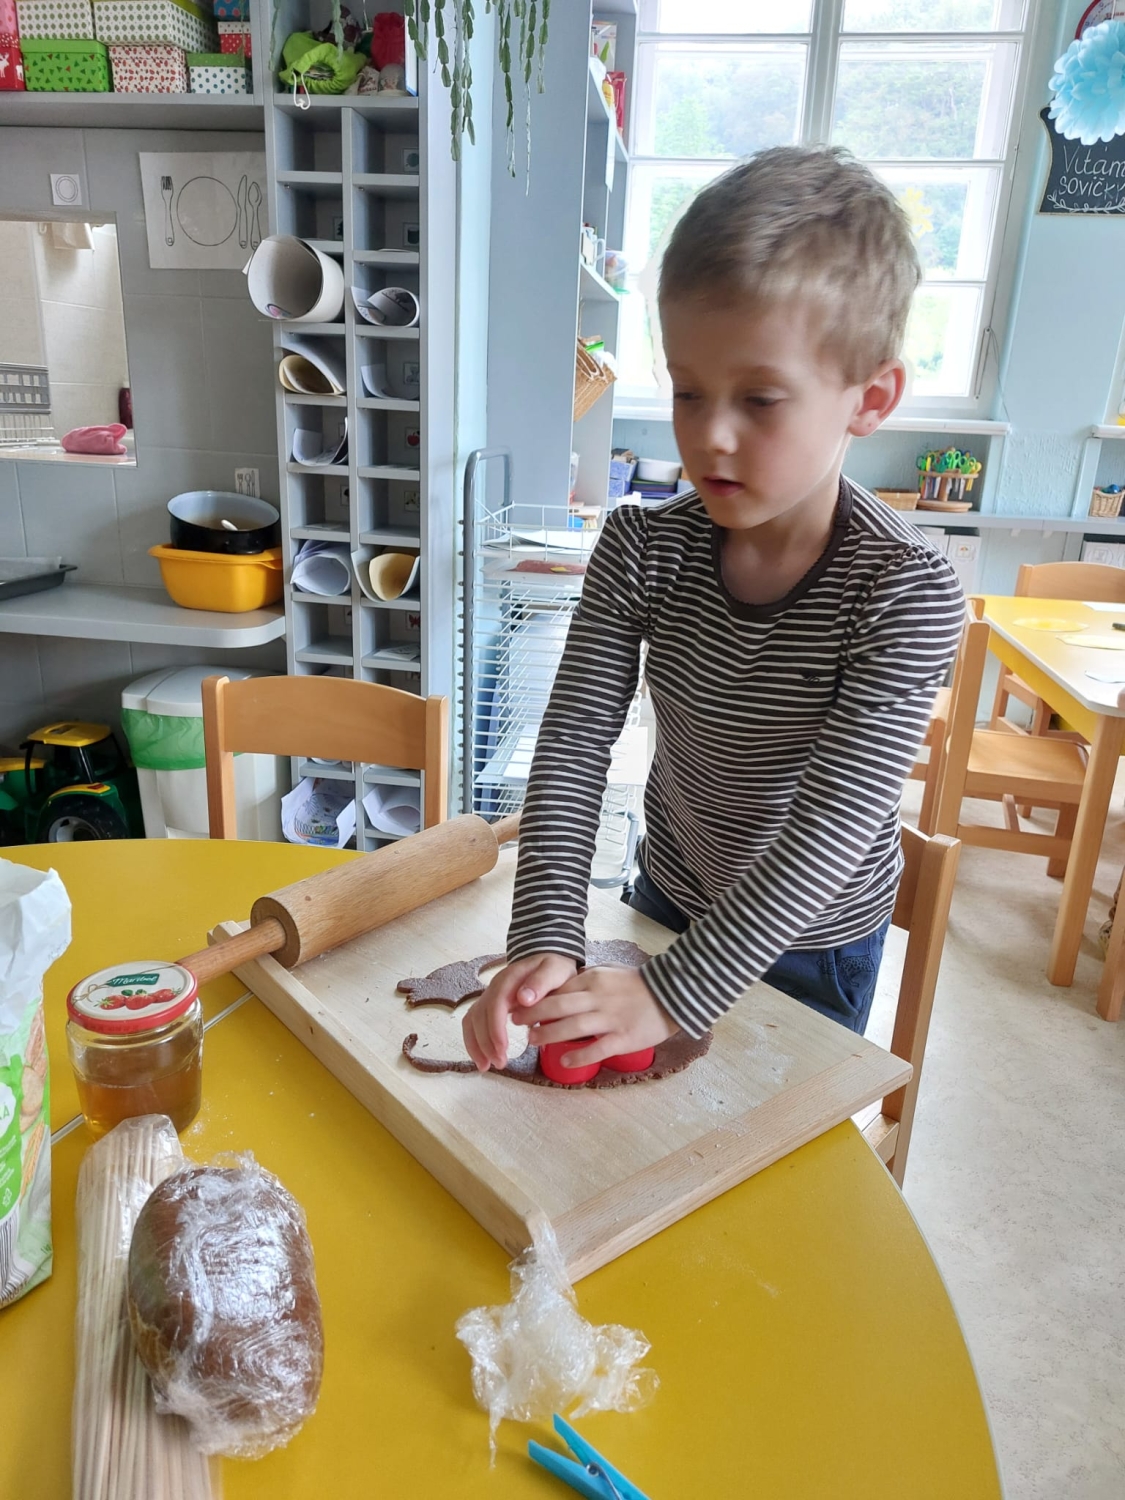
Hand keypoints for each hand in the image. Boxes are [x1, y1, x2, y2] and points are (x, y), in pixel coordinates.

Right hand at [462, 952, 577, 1071]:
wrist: (546, 958)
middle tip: (500, 1063)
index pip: (495, 1004)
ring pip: (472, 1020)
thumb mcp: (555, 970)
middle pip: (480, 1015)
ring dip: (476, 1044)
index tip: (502, 1048)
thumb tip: (523, 999)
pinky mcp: (489, 1005)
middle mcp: (494, 987)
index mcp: (510, 979)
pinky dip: (474, 1041)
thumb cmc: (552, 967)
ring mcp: (489, 996)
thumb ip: (541, 982)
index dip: (495, 1028)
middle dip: (486, 1042)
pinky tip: (482, 1059)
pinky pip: (473, 1023)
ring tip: (486, 1066)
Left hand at [521, 965, 677, 1068]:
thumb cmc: (636, 984)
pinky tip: (564, 1061)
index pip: (558, 988)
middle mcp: (599, 998)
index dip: (536, 998)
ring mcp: (612, 1018)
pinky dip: (579, 1055)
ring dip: (549, 1034)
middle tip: (515, 1022)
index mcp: (594, 980)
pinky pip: (598, 1048)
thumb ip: (585, 980)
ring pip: (573, 1026)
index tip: (518, 1005)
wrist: (673, 993)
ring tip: (532, 1041)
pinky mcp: (624, 1037)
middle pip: (559, 1006)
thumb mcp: (608, 972)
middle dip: (533, 1014)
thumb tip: (558, 988)